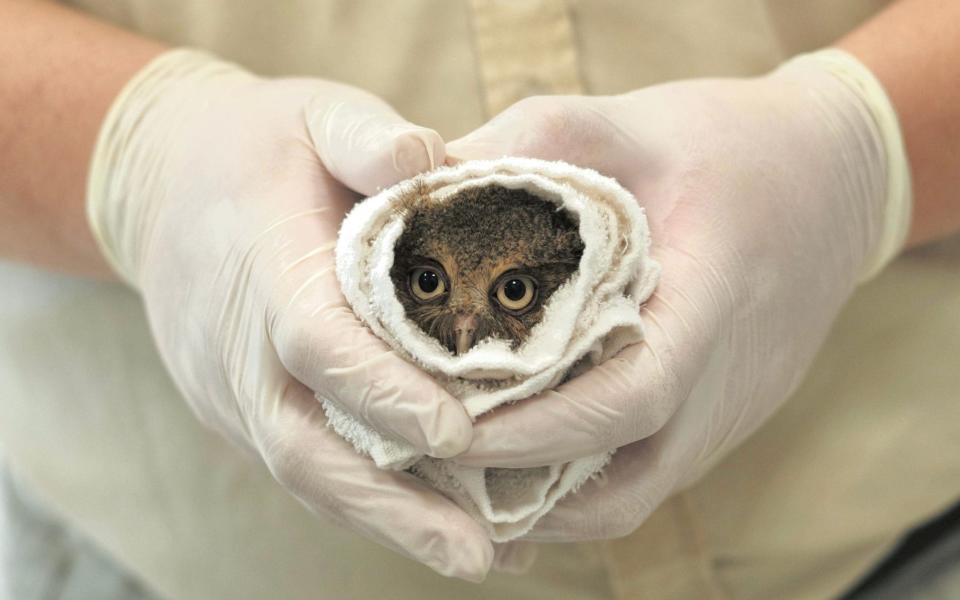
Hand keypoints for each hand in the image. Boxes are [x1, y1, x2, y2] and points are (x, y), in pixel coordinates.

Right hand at [86, 49, 492, 578]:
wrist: (167, 186)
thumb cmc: (262, 149)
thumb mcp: (315, 114)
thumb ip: (365, 134)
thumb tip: (429, 162)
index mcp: (264, 267)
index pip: (316, 342)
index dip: (381, 392)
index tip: (455, 435)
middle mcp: (239, 348)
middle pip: (304, 443)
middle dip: (389, 504)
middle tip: (476, 551)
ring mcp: (232, 390)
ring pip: (304, 472)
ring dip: (385, 522)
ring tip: (473, 556)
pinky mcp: (241, 411)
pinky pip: (303, 466)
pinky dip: (366, 504)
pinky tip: (432, 526)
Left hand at [446, 50, 910, 539]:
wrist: (840, 175)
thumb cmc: (734, 144)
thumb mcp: (634, 121)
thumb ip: (539, 140)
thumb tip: (432, 181)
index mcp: (715, 300)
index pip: (631, 399)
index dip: (538, 430)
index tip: (453, 428)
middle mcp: (730, 379)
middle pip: (628, 478)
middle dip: (524, 478)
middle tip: (435, 451)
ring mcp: (733, 409)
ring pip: (636, 493)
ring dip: (551, 494)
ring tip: (469, 464)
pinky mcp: (726, 414)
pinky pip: (652, 471)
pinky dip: (583, 476)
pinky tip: (529, 446)